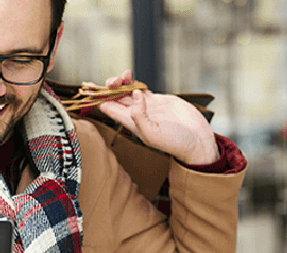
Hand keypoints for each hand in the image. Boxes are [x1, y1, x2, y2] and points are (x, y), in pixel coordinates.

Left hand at [97, 70, 218, 164]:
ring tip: (125, 75)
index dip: (98, 98)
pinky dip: (135, 82)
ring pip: (127, 91)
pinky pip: (141, 89)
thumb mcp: (153, 134)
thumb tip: (135, 95)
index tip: (91, 88)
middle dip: (110, 86)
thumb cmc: (175, 143)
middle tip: (115, 80)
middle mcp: (136, 113)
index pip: (108, 108)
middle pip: (115, 97)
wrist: (196, 141)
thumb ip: (140, 115)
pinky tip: (131, 77)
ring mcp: (147, 106)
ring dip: (122, 82)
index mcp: (130, 122)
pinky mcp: (158, 101)